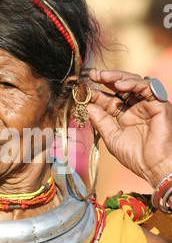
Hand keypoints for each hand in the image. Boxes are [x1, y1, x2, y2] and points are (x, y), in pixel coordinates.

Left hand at [87, 69, 171, 187]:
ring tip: (102, 76)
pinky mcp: (160, 104)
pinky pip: (147, 87)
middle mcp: (137, 107)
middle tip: (91, 74)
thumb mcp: (112, 137)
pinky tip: (119, 85)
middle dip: (106, 79)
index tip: (83, 88)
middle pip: (121, 87)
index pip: (109, 99)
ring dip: (117, 77)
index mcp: (125, 115)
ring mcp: (148, 104)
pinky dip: (133, 83)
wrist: (153, 167)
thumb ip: (101, 121)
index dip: (96, 93)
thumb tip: (87, 106)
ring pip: (134, 82)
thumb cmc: (135, 156)